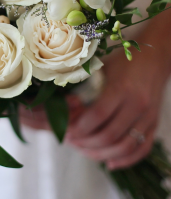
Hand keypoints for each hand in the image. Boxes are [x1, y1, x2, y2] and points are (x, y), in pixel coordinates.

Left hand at [19, 13, 170, 169]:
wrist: (154, 58)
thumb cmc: (123, 61)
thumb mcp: (101, 68)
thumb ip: (86, 87)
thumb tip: (67, 107)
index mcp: (120, 88)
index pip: (98, 115)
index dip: (80, 127)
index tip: (67, 130)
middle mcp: (136, 105)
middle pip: (110, 134)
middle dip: (86, 142)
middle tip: (71, 142)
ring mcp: (148, 117)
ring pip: (124, 146)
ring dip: (102, 154)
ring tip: (84, 151)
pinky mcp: (154, 124)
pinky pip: (142, 149)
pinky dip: (125, 160)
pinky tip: (110, 163)